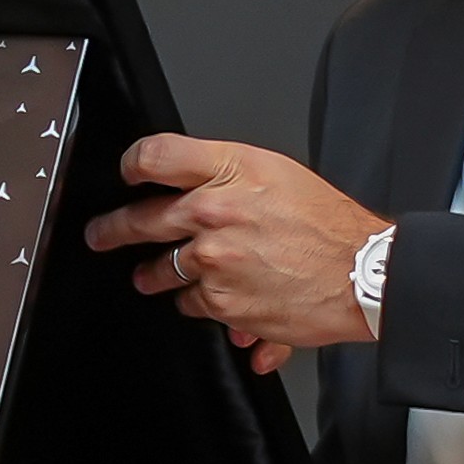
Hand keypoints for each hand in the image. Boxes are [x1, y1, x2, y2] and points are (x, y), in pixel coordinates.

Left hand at [83, 136, 386, 375]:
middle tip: (102, 235)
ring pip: (163, 272)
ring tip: (152, 278)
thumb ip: (227, 176)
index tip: (126, 174)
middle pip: (140, 219)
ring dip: (157, 276)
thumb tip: (189, 186)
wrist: (362, 273)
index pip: (155, 156)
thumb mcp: (277, 174)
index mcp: (229, 171)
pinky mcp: (221, 303)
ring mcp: (213, 262)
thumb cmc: (329, 224)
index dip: (132, 164)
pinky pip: (195, 306)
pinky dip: (206, 306)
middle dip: (113, 230)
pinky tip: (223, 301)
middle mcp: (213, 213)